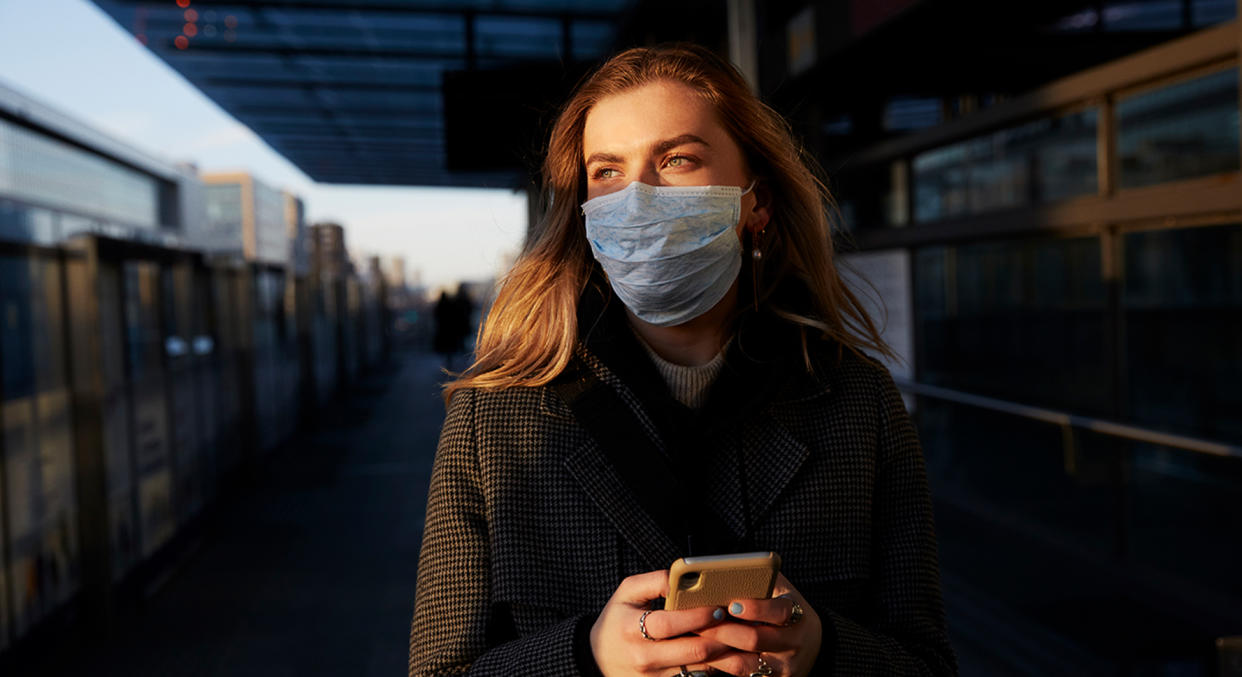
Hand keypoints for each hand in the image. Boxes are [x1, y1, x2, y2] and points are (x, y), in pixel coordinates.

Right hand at [590, 570, 731, 675]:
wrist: (599, 659)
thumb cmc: (617, 620)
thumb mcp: (626, 592)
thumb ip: (655, 580)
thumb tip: (683, 576)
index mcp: (632, 629)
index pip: (669, 624)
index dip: (697, 616)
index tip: (718, 607)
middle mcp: (644, 657)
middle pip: (692, 651)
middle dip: (721, 636)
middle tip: (737, 622)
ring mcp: (656, 676)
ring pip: (700, 669)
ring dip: (724, 654)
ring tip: (738, 636)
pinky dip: (715, 666)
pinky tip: (726, 652)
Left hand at [695, 574, 821, 676]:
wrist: (810, 646)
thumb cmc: (785, 609)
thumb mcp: (782, 593)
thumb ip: (763, 579)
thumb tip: (729, 568)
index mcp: (798, 616)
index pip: (780, 611)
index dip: (756, 608)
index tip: (732, 604)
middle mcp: (792, 644)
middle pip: (755, 639)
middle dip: (723, 630)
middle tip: (699, 621)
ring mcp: (782, 667)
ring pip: (743, 663)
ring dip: (715, 650)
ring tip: (695, 636)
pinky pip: (740, 676)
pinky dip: (719, 664)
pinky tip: (703, 653)